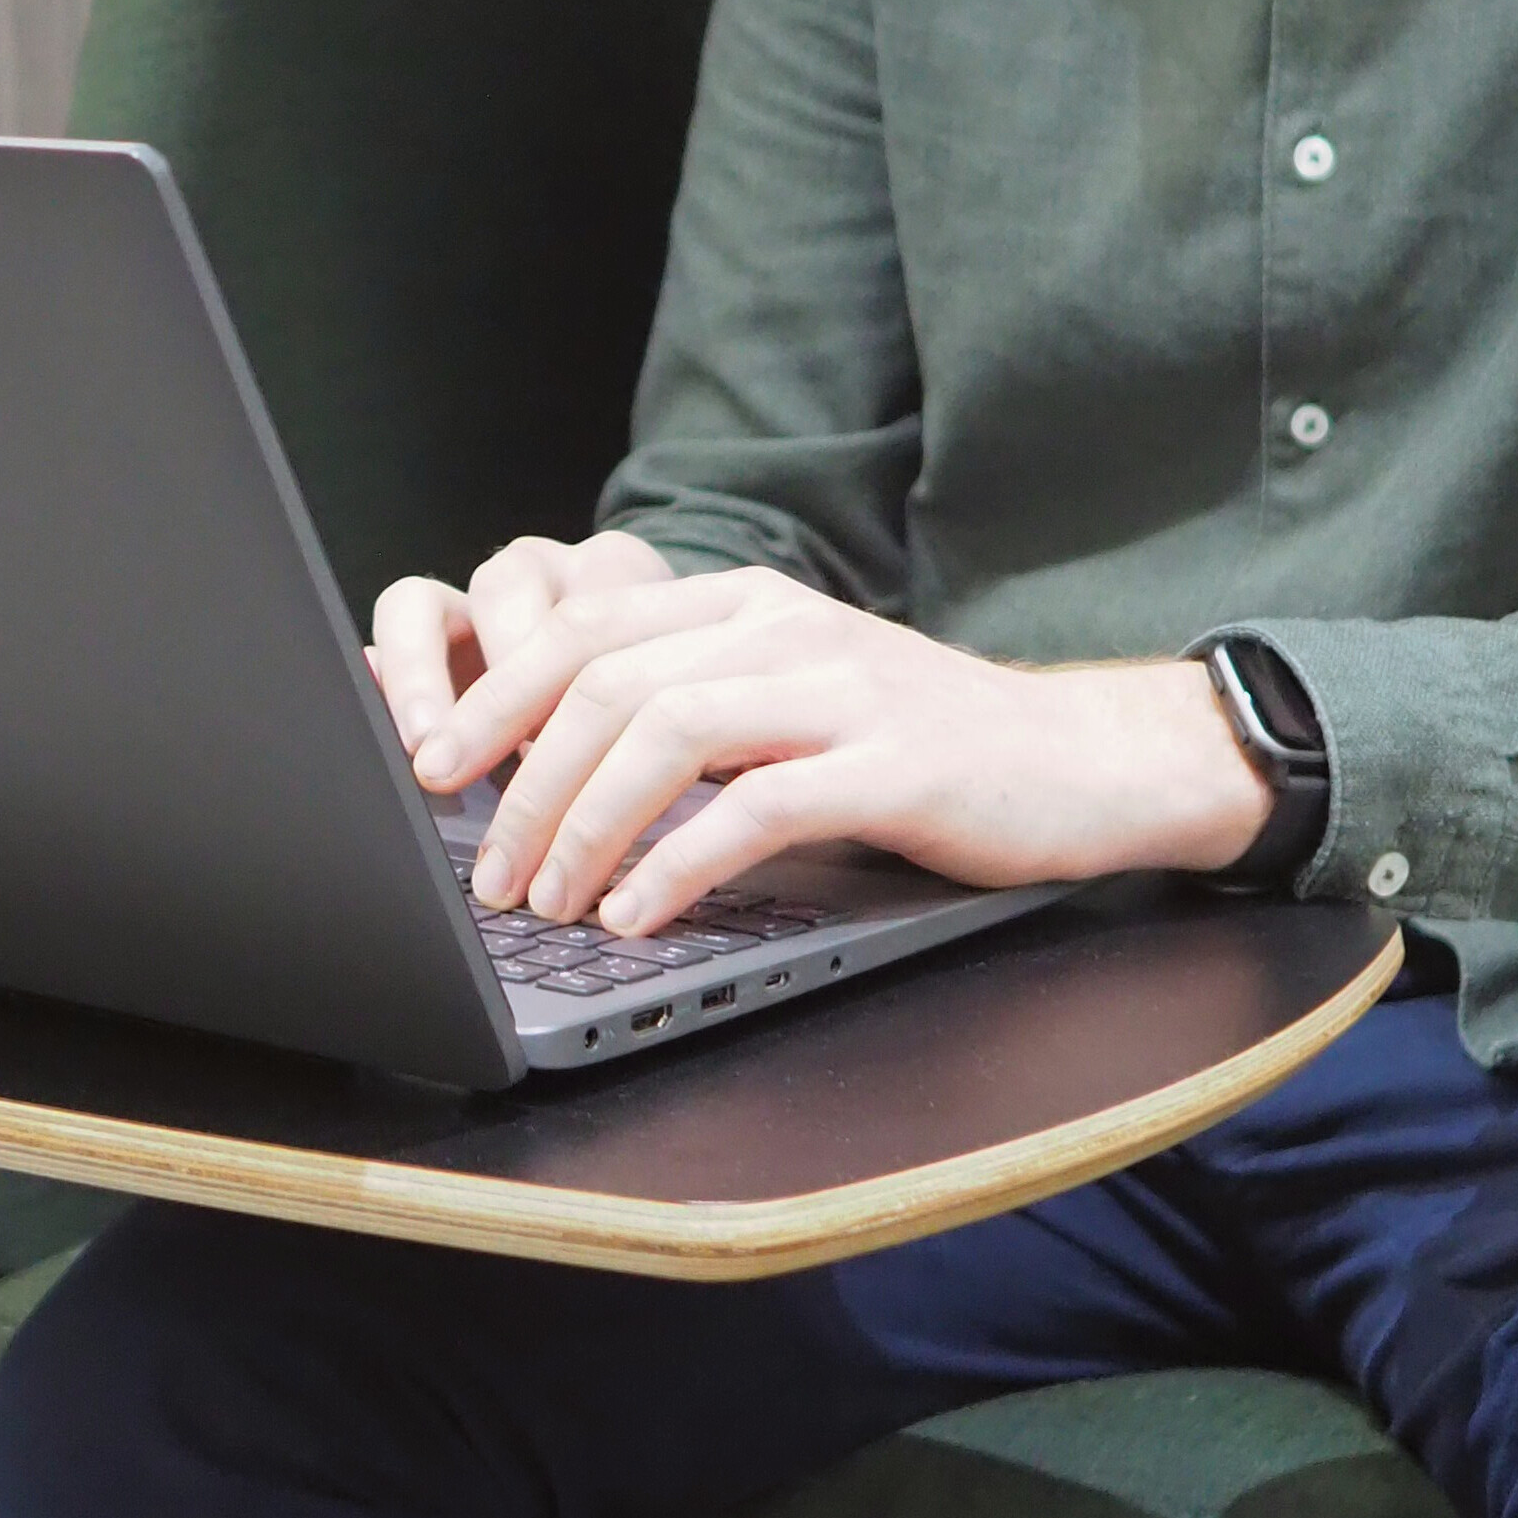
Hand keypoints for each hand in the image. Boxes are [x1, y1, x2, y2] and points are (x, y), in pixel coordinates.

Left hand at [387, 556, 1273, 933]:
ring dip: (586, 825)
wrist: (1082, 761)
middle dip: (524, 782)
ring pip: (665, 733)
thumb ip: (692, 709)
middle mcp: (782, 626)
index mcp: (744, 603)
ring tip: (551, 901)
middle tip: (489, 869)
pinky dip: (677, 866)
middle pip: (605, 682)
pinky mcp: (890, 764)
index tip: (435, 773)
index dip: (496, 700)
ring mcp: (840, 688)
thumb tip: (552, 767)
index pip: (584, 631)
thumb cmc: (924, 747)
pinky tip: (640, 913)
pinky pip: (755, 808)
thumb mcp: (793, 700)